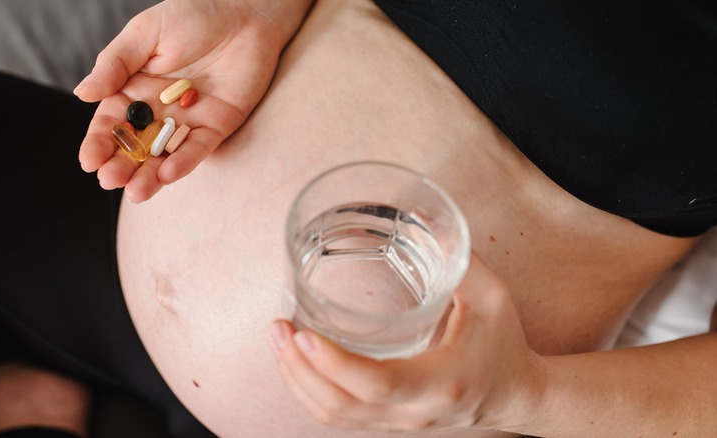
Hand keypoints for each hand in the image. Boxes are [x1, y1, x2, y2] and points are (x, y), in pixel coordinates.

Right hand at [75, 0, 308, 201]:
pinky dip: (184, 161)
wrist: (244, 11)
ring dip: (150, 175)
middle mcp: (159, 111)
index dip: (100, 142)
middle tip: (110, 181)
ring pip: (165, 154)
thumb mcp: (145, 34)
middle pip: (136, 146)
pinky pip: (199, 147)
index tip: (89, 161)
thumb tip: (82, 94)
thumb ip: (116, 64)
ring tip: (136, 192)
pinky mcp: (218, 125)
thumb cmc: (192, 15)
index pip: (112, 122)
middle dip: (123, 165)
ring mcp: (188, 121)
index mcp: (134, 90)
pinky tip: (168, 174)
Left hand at [270, 252, 545, 432]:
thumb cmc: (503, 344)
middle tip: (278, 327)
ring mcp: (397, 423)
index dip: (335, 363)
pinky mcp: (386, 422)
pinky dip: (308, 388)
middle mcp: (415, 411)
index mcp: (443, 380)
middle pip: (341, 405)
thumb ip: (459, 258)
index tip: (302, 333)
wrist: (515, 396)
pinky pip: (337, 415)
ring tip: (278, 338)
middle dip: (299, 368)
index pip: (379, 382)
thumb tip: (422, 216)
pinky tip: (296, 359)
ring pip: (332, 415)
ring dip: (296, 379)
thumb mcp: (493, 296)